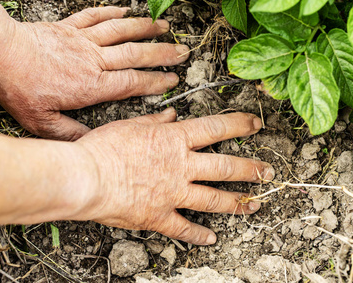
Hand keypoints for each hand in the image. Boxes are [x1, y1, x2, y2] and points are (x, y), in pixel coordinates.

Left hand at [0, 6, 188, 139]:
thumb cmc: (19, 87)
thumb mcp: (42, 122)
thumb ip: (71, 134)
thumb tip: (92, 145)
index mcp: (91, 85)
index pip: (133, 82)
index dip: (156, 82)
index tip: (173, 80)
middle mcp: (93, 60)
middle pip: (136, 54)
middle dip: (163, 53)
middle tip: (182, 51)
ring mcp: (82, 40)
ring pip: (122, 32)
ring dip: (145, 28)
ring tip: (164, 26)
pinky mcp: (69, 27)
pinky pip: (96, 17)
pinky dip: (113, 13)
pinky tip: (126, 11)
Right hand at [75, 109, 274, 244]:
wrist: (85, 177)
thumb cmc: (103, 147)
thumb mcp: (130, 124)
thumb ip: (155, 120)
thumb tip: (171, 114)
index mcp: (174, 140)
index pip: (216, 128)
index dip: (240, 124)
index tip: (256, 124)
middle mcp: (180, 166)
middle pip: (224, 167)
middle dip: (250, 170)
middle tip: (268, 172)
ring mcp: (172, 194)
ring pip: (213, 199)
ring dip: (237, 203)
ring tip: (254, 205)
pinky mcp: (159, 216)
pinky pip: (183, 229)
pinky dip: (198, 235)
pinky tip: (211, 239)